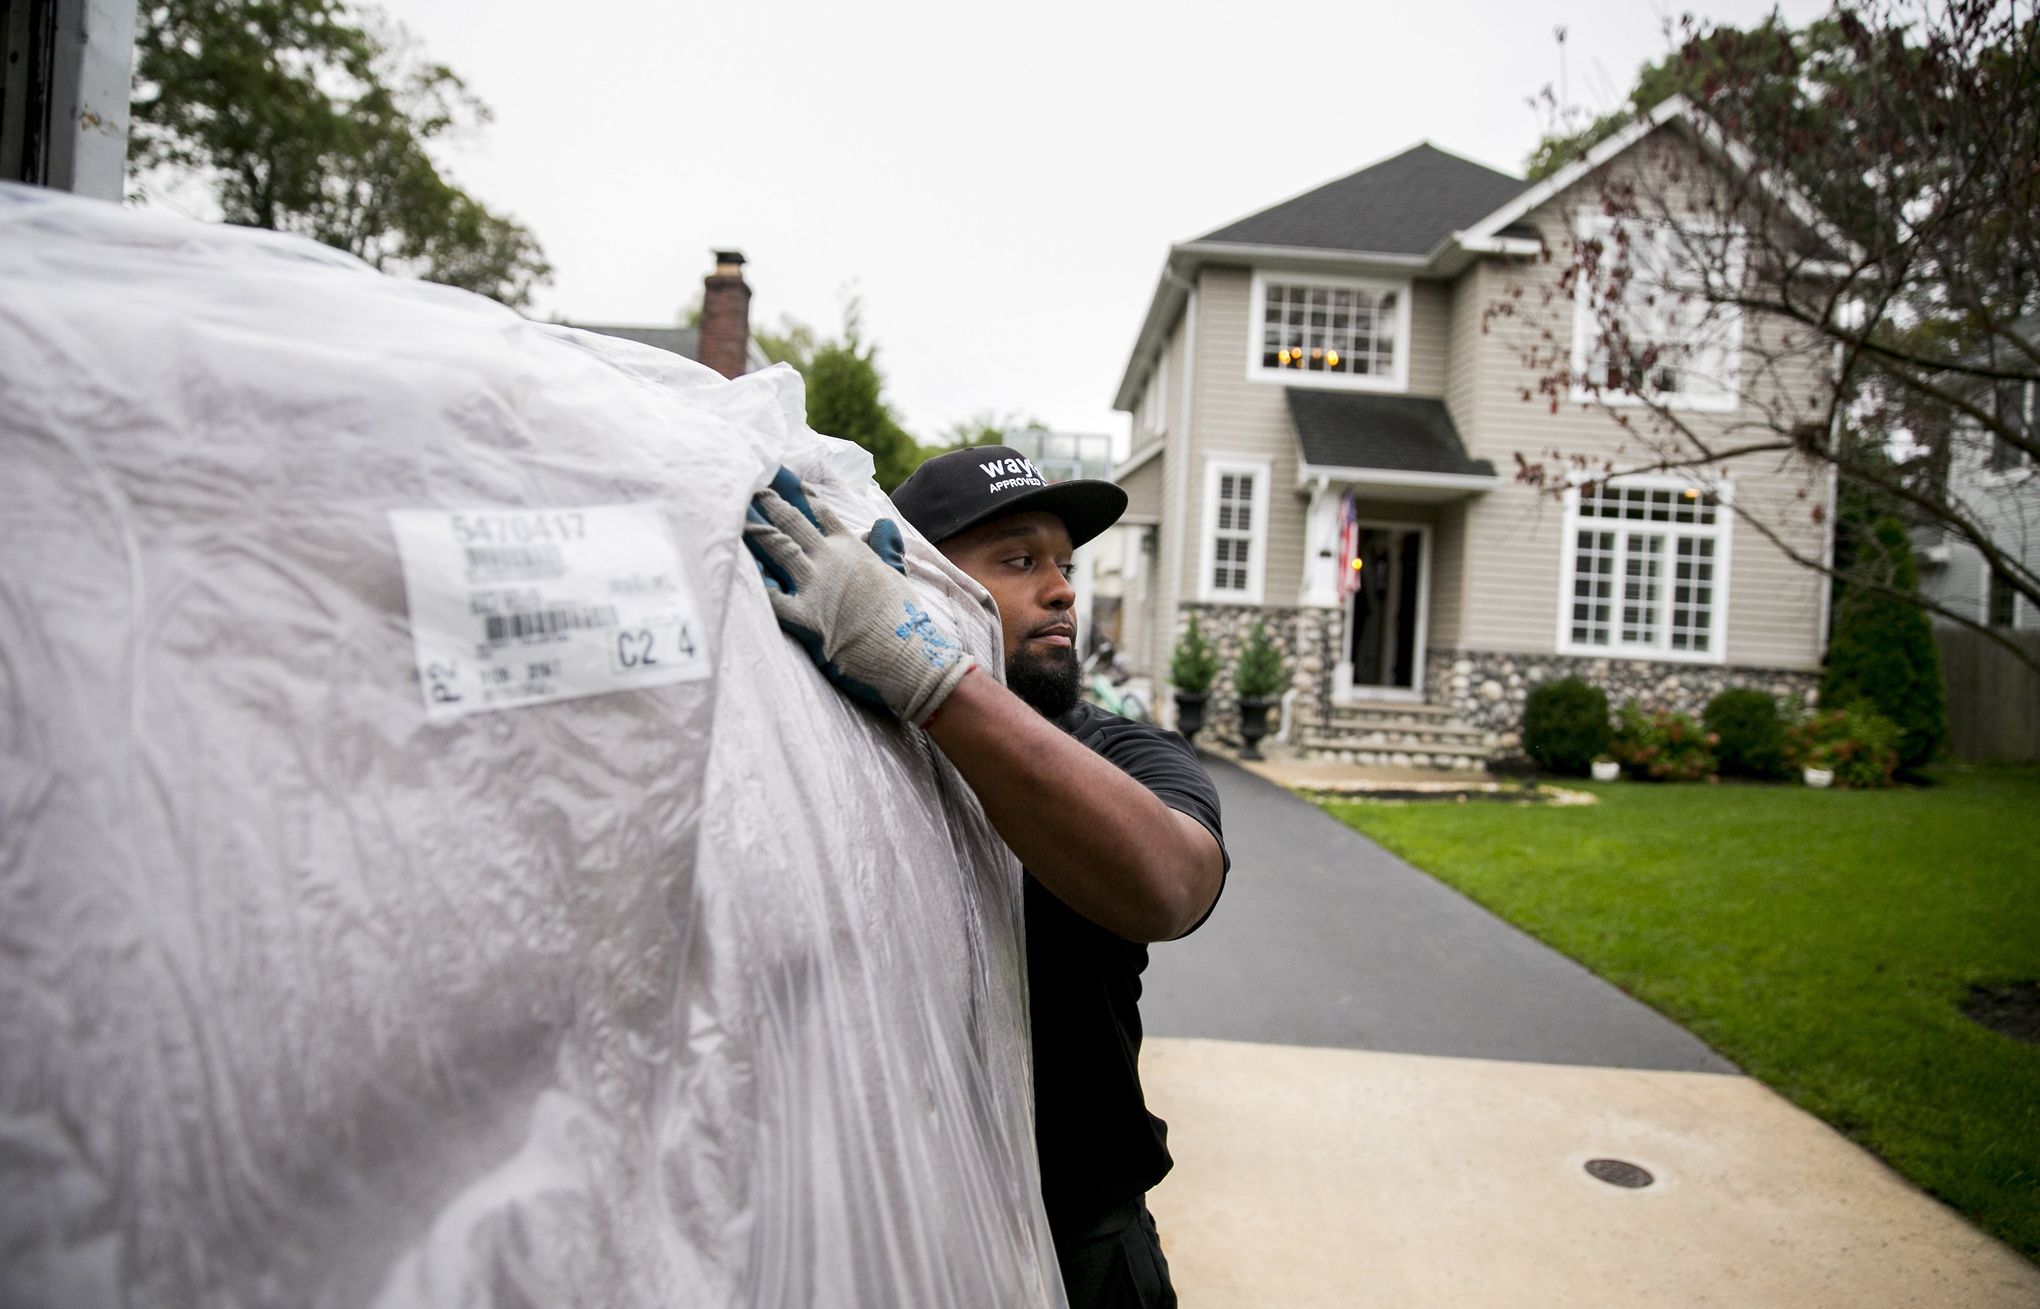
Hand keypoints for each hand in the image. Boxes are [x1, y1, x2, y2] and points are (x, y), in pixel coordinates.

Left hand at [743, 468, 975, 724]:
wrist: (911, 658)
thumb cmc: (905, 622)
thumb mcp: (896, 576)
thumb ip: (885, 548)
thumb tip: (882, 523)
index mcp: (851, 549)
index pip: (819, 512)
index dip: (797, 494)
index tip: (778, 477)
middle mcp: (831, 560)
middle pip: (791, 522)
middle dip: (767, 502)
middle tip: (745, 486)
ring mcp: (817, 587)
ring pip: (777, 548)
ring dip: (754, 529)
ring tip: (733, 512)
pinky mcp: (806, 620)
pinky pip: (771, 598)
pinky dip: (754, 584)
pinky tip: (737, 570)